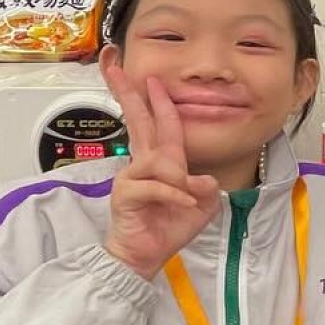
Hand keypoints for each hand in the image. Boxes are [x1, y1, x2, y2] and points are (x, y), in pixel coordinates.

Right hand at [99, 54, 218, 278]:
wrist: (145, 254)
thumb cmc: (169, 227)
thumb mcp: (201, 205)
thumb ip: (205, 188)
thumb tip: (201, 179)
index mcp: (160, 161)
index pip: (158, 124)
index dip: (155, 101)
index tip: (150, 78)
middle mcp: (143, 163)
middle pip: (137, 121)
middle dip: (129, 94)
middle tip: (119, 69)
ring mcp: (131, 176)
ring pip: (159, 160)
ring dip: (179, 179)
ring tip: (188, 198)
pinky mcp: (126, 193)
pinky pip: (157, 186)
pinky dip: (175, 196)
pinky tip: (185, 205)